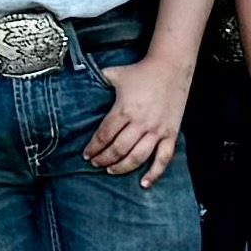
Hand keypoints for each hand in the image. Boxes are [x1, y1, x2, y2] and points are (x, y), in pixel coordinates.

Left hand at [90, 47, 194, 182]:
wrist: (171, 67)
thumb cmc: (141, 71)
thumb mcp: (115, 74)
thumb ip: (97, 79)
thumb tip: (79, 79)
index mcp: (124, 110)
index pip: (104, 135)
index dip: (93, 148)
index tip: (86, 155)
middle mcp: (141, 123)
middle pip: (118, 149)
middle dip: (104, 159)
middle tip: (95, 163)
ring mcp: (157, 130)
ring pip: (137, 157)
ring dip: (122, 167)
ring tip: (110, 170)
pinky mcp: (170, 134)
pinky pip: (163, 159)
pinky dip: (154, 173)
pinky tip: (144, 183)